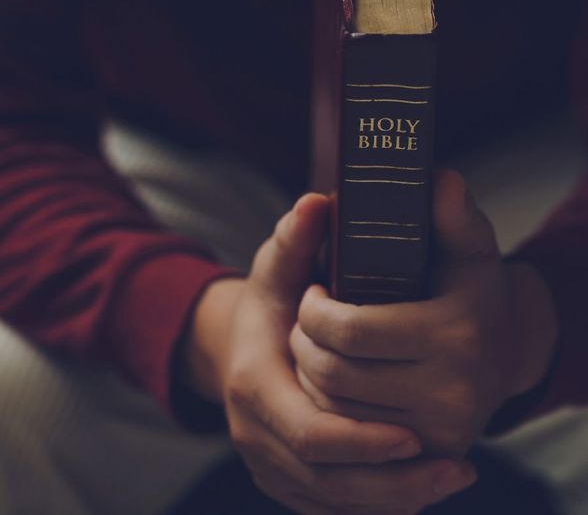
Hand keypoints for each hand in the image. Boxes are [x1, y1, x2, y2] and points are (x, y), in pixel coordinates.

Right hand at [185, 193, 476, 513]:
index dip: (360, 440)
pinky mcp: (284, 479)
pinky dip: (376, 502)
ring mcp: (268, 463)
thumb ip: (294, 237)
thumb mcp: (276, 268)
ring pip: (332, 501)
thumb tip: (317, 203)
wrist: (235, 348)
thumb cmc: (266, 307)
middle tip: (453, 466)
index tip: (412, 434)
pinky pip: (331, 506)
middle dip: (390, 479)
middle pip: (325, 478)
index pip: (307, 431)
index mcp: (254, 384)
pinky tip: (422, 488)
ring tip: (452, 477)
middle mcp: (255, 434)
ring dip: (394, 497)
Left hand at [290, 170, 558, 458]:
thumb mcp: (466, 246)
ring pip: (335, 410)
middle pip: (335, 374)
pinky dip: (327, 407)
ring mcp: (441, 426)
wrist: (504, 350)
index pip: (352, 330)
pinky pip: (353, 436)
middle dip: (304, 341)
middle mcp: (453, 388)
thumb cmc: (469, 289)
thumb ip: (451, 214)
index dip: (316, 311)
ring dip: (310, 374)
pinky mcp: (431, 449)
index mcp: (454, 331)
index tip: (313, 292)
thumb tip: (440, 180)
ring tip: (313, 344)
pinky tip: (329, 378)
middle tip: (305, 319)